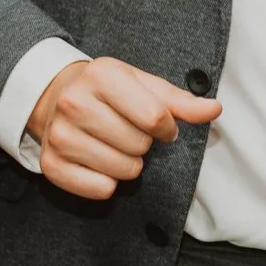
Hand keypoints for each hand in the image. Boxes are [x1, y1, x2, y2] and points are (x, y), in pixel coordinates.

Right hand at [26, 56, 221, 200]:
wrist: (58, 95)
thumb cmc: (109, 91)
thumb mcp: (144, 85)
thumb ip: (181, 101)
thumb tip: (215, 109)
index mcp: (101, 75)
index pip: (156, 117)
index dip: (167, 128)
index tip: (161, 126)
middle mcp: (74, 103)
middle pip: (139, 146)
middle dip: (143, 144)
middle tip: (128, 132)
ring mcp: (60, 135)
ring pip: (123, 170)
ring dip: (128, 164)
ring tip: (114, 145)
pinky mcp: (51, 164)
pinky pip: (100, 189)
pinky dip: (108, 183)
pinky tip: (99, 162)